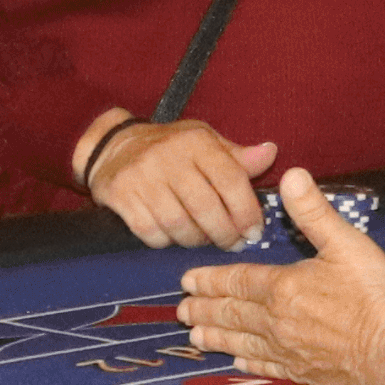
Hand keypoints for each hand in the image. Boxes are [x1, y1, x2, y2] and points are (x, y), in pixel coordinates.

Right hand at [78, 109, 283, 248]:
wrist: (113, 146)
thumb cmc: (170, 148)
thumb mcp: (204, 142)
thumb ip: (237, 156)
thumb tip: (271, 153)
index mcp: (196, 141)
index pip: (231, 180)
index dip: (246, 212)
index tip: (254, 232)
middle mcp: (168, 156)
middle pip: (206, 209)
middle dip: (224, 234)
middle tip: (231, 244)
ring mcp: (141, 177)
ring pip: (179, 225)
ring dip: (196, 240)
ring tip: (203, 239)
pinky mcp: (120, 195)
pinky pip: (151, 233)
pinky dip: (166, 241)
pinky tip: (173, 236)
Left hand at [180, 170, 384, 384]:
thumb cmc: (378, 296)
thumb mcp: (348, 244)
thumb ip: (315, 212)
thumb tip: (291, 176)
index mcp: (285, 287)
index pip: (237, 282)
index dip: (211, 281)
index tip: (187, 281)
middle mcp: (279, 322)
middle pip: (233, 314)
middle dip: (205, 310)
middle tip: (181, 311)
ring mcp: (291, 352)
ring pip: (243, 343)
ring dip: (218, 338)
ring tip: (195, 337)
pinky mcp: (307, 374)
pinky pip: (269, 367)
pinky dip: (250, 363)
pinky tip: (239, 363)